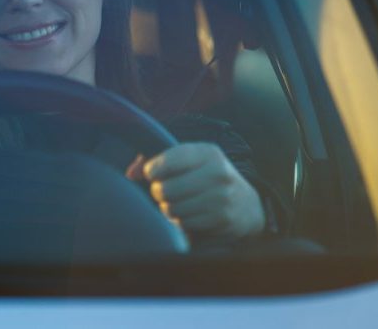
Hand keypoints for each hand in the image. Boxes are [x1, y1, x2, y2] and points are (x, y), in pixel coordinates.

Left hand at [127, 143, 264, 240]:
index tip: (153, 174)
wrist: (247, 205)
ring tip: (178, 202)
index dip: (151, 171)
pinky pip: (184, 224)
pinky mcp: (222, 219)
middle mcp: (217, 173)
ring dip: (169, 208)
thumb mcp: (190, 161)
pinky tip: (190, 214)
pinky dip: (181, 221)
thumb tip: (130, 174)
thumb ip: (157, 161)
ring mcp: (222, 198)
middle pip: (165, 189)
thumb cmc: (207, 177)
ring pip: (172, 209)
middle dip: (159, 192)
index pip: (165, 162)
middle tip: (165, 191)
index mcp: (207, 152)